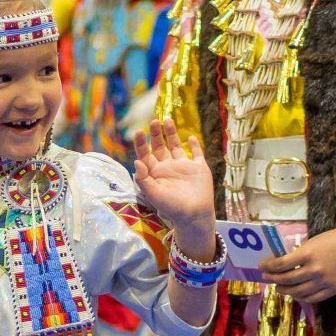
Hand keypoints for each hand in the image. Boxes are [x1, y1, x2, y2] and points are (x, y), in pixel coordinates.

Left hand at [131, 119, 216, 247]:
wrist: (194, 216)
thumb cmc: (171, 207)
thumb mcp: (153, 194)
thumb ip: (144, 178)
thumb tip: (137, 161)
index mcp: (155, 173)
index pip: (145, 154)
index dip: (141, 143)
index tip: (139, 132)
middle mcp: (168, 167)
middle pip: (159, 146)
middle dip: (155, 134)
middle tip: (153, 121)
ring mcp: (183, 167)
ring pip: (175, 146)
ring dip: (171, 133)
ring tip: (167, 120)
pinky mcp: (198, 168)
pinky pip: (196, 153)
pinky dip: (194, 145)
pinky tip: (190, 137)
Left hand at [260, 224, 335, 305]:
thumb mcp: (314, 241)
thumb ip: (299, 253)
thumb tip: (282, 262)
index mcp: (307, 254)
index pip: (281, 265)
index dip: (268, 266)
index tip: (262, 265)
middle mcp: (314, 270)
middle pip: (286, 280)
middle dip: (273, 279)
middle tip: (267, 277)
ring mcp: (324, 282)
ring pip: (297, 292)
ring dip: (285, 290)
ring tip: (279, 287)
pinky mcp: (332, 290)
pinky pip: (312, 298)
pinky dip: (300, 297)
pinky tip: (296, 293)